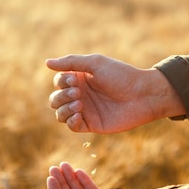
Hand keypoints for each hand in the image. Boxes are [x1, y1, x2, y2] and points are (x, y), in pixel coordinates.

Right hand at [47, 54, 184, 132]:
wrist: (142, 95)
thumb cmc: (121, 75)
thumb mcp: (95, 63)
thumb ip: (70, 62)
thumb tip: (46, 63)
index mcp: (80, 78)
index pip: (58, 82)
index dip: (62, 82)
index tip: (75, 79)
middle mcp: (81, 94)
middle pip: (55, 99)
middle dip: (62, 96)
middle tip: (78, 93)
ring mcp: (85, 110)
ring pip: (60, 114)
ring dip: (64, 108)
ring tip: (80, 104)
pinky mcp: (91, 124)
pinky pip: (71, 126)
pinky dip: (70, 121)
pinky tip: (80, 114)